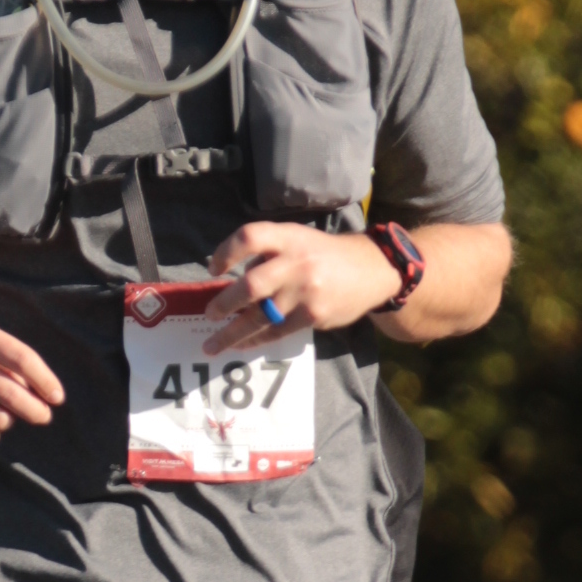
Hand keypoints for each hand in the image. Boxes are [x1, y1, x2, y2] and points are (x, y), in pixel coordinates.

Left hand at [197, 222, 398, 352]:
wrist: (371, 271)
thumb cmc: (325, 255)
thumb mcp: (298, 239)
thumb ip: (269, 254)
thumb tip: (235, 284)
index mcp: (289, 237)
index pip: (250, 237)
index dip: (226, 252)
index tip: (213, 269)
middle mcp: (296, 262)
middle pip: (251, 285)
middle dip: (225, 304)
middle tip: (210, 314)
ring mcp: (305, 292)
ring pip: (260, 316)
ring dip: (232, 333)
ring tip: (213, 345)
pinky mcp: (313, 315)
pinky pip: (277, 331)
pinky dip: (256, 339)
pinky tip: (242, 344)